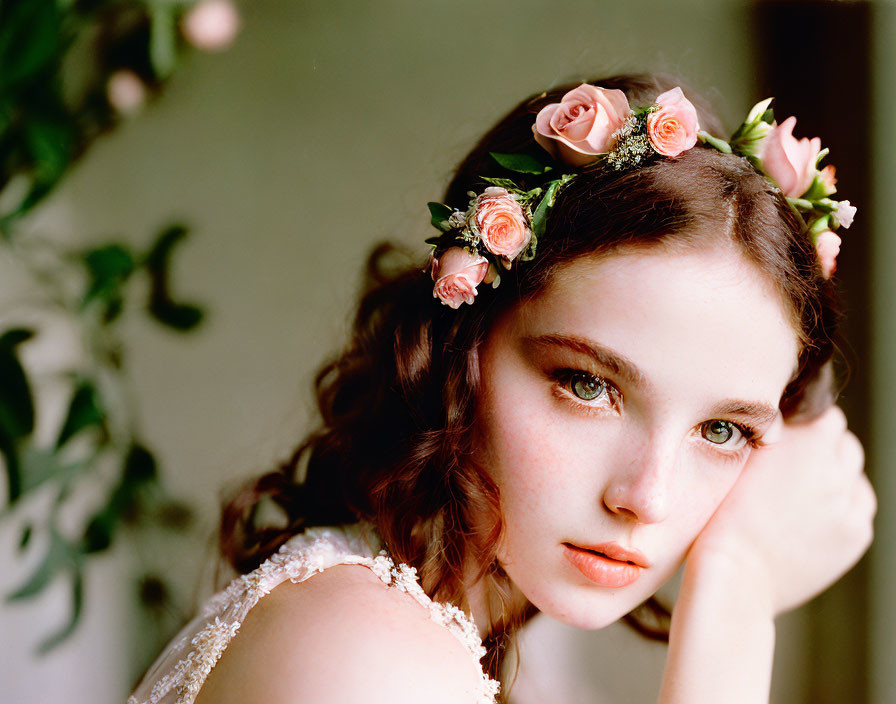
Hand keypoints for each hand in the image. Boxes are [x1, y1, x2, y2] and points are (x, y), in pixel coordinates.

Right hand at [689, 405, 875, 614]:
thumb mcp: (741, 459)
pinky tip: (812, 518)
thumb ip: (773, 434)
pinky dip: (841, 510)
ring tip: (803, 497)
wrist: (737, 573)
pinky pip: (859, 510)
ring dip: (837, 480)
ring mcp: (850, 505)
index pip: (827, 416)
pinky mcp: (855, 535)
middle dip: (825, 451)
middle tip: (793, 468)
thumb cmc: (723, 516)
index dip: (807, 425)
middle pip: (846, 445)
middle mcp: (837, 470)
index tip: (789, 437)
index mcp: (809, 442)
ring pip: (856, 478)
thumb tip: (787, 422)